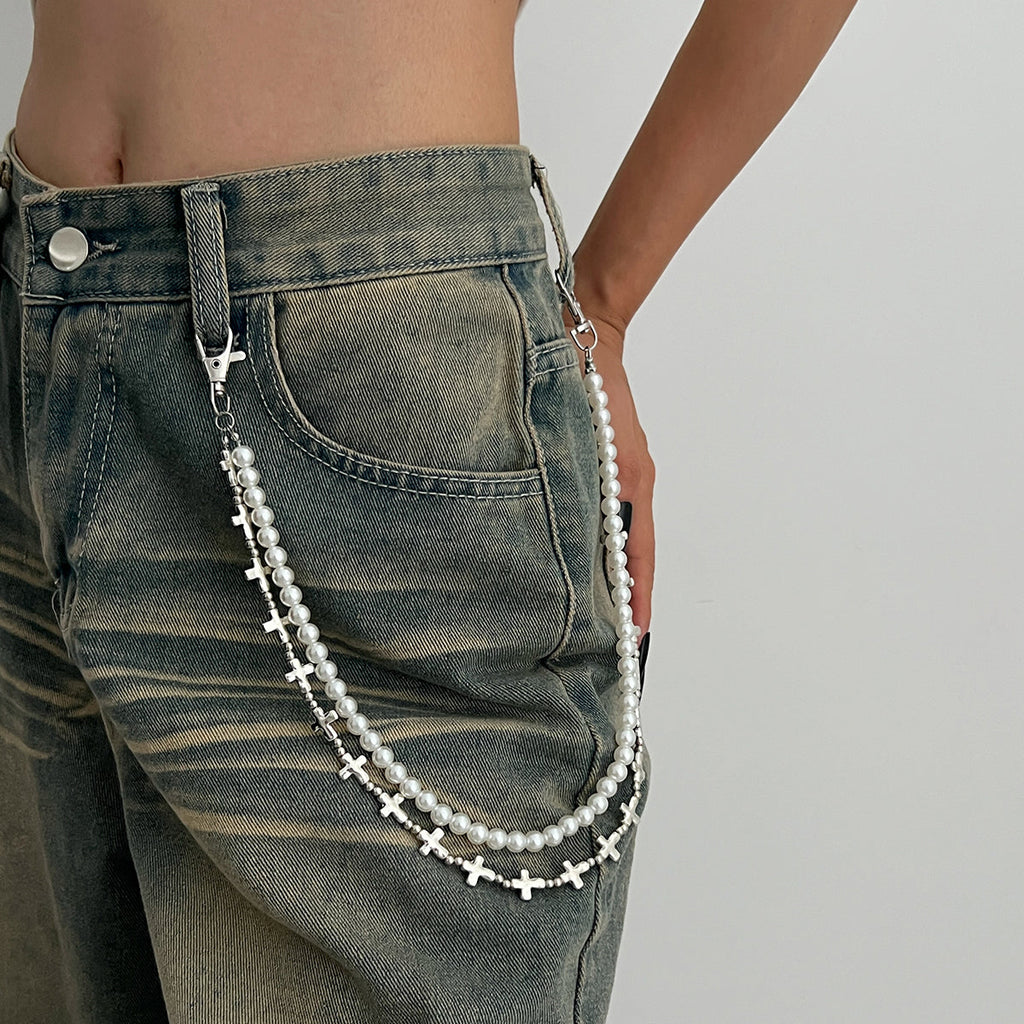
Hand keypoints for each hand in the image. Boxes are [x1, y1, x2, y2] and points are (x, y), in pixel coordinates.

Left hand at [562, 306, 655, 639]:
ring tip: (596, 619)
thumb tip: (594, 542)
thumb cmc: (583, 380)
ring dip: (610, 575)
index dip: (636, 598)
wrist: (583, 339)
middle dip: (624, 597)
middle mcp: (631, 484)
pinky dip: (600, 548)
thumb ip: (592, 487)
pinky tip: (581, 566)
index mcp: (631, 482)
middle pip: (631, 553)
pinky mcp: (610, 467)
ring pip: (618, 538)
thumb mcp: (586, 437)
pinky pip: (607, 518)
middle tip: (612, 643)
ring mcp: (623, 476)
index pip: (637, 556)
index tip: (633, 638)